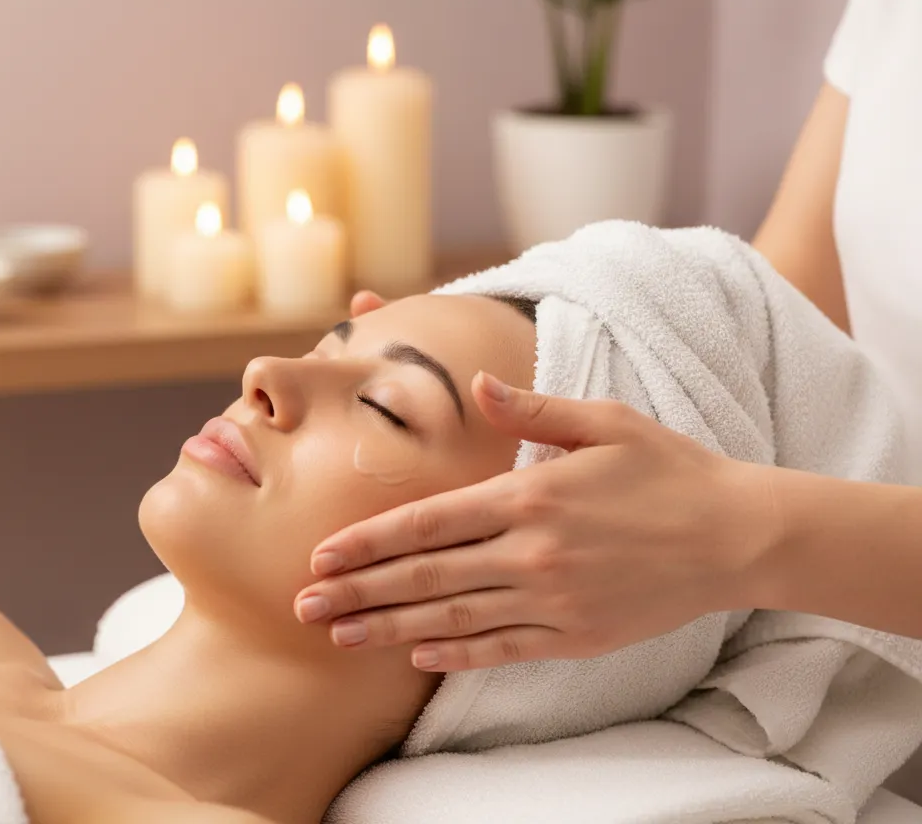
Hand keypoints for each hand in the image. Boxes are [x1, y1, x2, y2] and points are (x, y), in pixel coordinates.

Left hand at [293, 373, 779, 669]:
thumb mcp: (602, 421)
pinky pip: (503, 649)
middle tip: (303, 607)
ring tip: (339, 638)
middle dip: (359, 591)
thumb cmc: (668, 469)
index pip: (427, 522)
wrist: (737, 535)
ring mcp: (553, 600)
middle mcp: (532, 553)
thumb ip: (531, 409)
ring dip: (390, 628)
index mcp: (530, 495)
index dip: (368, 541)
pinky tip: (417, 656)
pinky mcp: (577, 636)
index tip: (321, 555)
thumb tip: (479, 385)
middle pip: (425, 576)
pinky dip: (456, 655)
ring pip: (453, 619)